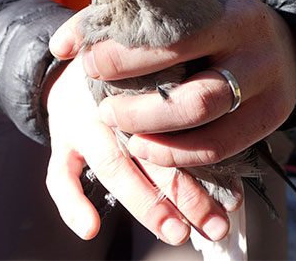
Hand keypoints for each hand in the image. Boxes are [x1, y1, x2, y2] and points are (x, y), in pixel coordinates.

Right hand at [44, 36, 230, 244]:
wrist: (78, 63)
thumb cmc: (132, 77)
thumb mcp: (158, 75)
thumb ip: (186, 103)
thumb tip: (235, 155)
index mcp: (145, 84)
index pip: (177, 126)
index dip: (207, 163)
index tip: (233, 199)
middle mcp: (115, 101)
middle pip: (151, 150)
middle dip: (184, 193)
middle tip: (213, 225)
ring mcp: (83, 121)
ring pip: (113, 165)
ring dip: (145, 203)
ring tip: (176, 232)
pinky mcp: (61, 139)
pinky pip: (60, 175)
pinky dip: (72, 204)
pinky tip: (90, 229)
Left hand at [50, 0, 295, 168]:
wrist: (284, 40)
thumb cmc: (217, 16)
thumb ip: (122, 11)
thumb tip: (64, 44)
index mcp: (227, 4)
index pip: (172, 36)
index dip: (125, 57)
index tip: (90, 66)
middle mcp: (252, 42)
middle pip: (194, 93)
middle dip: (141, 110)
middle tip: (106, 111)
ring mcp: (268, 82)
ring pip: (208, 124)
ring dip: (159, 138)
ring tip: (127, 136)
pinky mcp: (273, 115)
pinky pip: (224, 146)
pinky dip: (183, 155)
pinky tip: (152, 149)